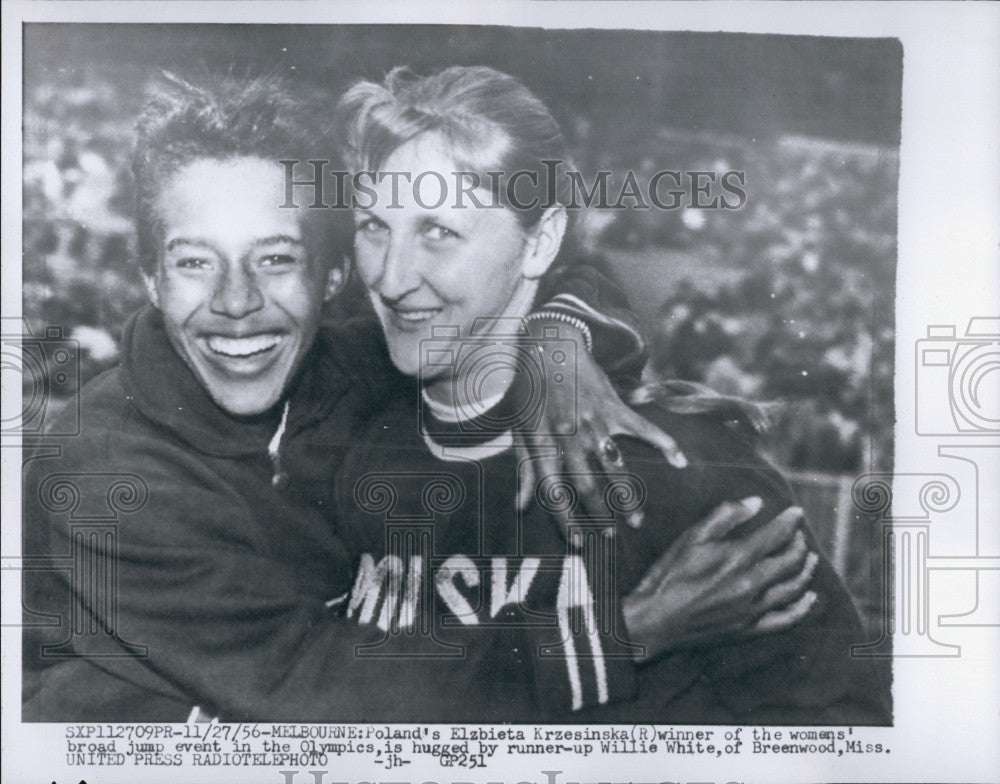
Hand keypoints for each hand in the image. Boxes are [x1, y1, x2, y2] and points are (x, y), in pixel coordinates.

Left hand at [513, 325, 684, 533]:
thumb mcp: (519, 428)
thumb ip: (523, 468)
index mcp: (544, 444)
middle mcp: (570, 438)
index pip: (554, 493)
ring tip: (637, 521)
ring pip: (617, 468)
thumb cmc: (530, 390)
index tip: (577, 544)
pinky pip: (643, 429)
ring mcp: (595, 423)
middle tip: (610, 535)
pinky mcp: (615, 407)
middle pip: (589, 486)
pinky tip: (680, 461)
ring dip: (629, 497)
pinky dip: (665, 444)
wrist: (551, 345)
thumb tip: (521, 506)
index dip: (565, 521)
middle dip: (600, 515)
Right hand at [621, 497, 818, 661]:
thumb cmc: (670, 575)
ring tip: (810, 559)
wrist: (656, 620)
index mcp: (737, 557)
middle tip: (799, 535)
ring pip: (794, 588)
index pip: (776, 534)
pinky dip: (803, 608)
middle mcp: (752, 583)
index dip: (790, 521)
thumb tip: (755, 503)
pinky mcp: (750, 629)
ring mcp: (754, 609)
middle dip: (798, 544)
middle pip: (790, 560)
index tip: (796, 513)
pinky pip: (787, 620)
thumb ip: (725, 517)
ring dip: (806, 570)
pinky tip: (810, 597)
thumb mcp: (692, 537)